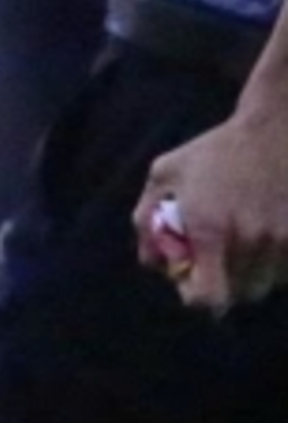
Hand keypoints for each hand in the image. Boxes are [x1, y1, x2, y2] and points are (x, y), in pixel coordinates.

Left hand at [136, 105, 287, 312]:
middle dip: (227, 283)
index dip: (197, 295)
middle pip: (241, 295)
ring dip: (256, 272)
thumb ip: (148, 220)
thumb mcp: (165, 174)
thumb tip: (156, 264)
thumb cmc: (215, 150)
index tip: (193, 278)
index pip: (208, 297)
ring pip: (270, 283)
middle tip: (221, 258)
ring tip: (247, 241)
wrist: (278, 124)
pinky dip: (280, 261)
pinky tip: (270, 234)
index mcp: (211, 230)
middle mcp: (251, 239)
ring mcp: (285, 237)